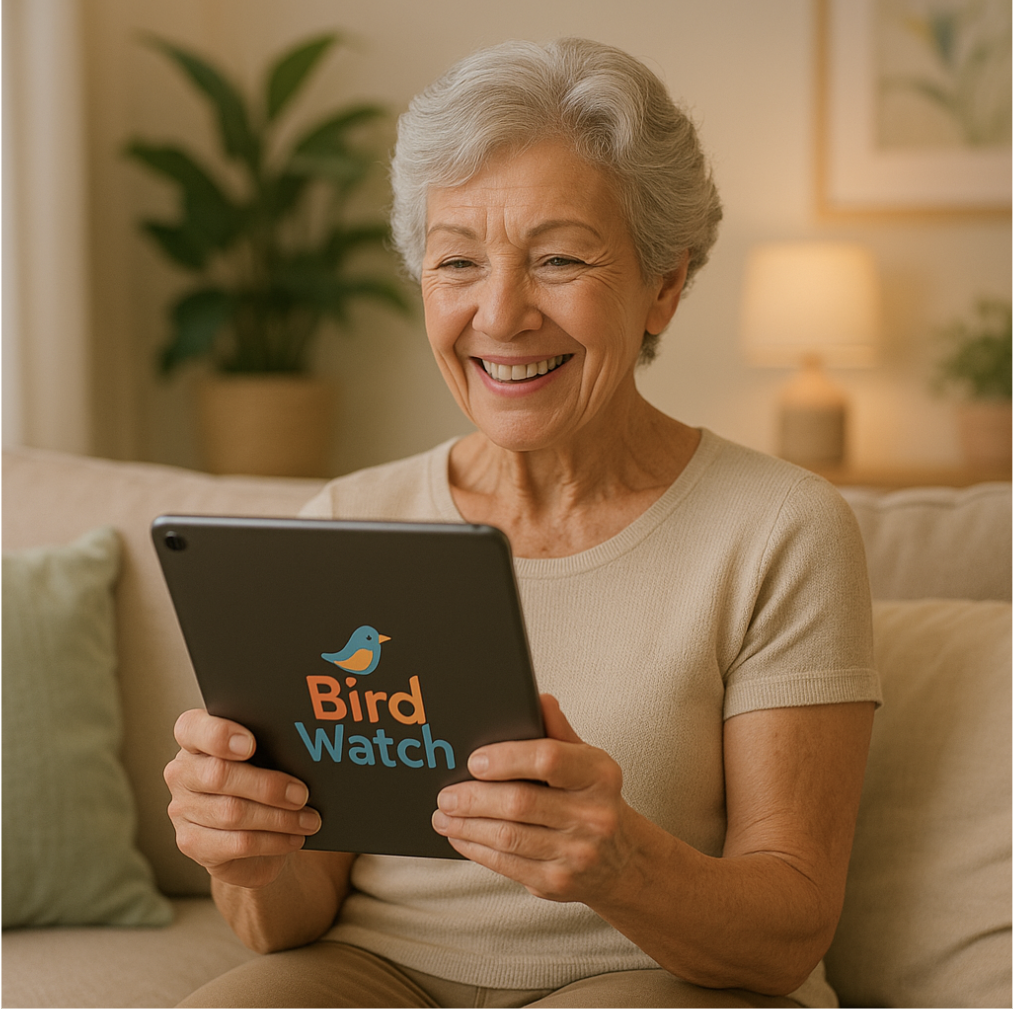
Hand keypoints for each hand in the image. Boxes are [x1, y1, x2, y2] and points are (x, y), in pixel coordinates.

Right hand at [164, 709, 320, 888]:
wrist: (250, 834)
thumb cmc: (259, 780)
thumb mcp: (263, 756)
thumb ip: (269, 746)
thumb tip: (305, 752)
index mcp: (195, 738)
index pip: (193, 728)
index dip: (219, 735)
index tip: (251, 744)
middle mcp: (182, 771)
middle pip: (219, 774)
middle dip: (268, 786)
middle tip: (302, 794)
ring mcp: (182, 809)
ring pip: (232, 813)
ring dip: (279, 818)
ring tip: (310, 820)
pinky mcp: (191, 843)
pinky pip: (236, 843)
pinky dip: (272, 841)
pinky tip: (294, 837)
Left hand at [432, 694, 635, 903]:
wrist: (622, 860)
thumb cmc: (592, 798)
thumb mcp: (586, 761)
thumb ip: (558, 731)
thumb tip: (539, 699)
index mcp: (599, 775)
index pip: (548, 759)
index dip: (507, 759)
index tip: (474, 761)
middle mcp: (593, 815)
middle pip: (519, 803)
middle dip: (474, 797)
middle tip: (446, 794)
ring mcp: (576, 853)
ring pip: (508, 837)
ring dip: (467, 826)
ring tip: (444, 815)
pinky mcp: (557, 882)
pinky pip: (507, 864)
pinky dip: (477, 850)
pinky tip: (461, 837)